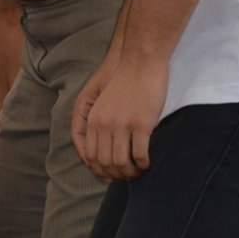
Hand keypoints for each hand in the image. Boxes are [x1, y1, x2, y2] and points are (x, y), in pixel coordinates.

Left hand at [78, 58, 168, 181]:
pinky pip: (140, 155)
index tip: (111, 174)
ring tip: (139, 171)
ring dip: (131, 172)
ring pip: (122, 163)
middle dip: (117, 174)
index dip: (100, 170)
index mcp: (93, 119)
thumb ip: (100, 122)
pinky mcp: (141, 124)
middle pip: (105, 163)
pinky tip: (148, 162)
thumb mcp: (103, 102)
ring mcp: (122, 125)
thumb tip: (105, 149)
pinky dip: (144, 164)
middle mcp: (104, 124)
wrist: (140, 62)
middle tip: (128, 175)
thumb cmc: (125, 82)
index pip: (90, 155)